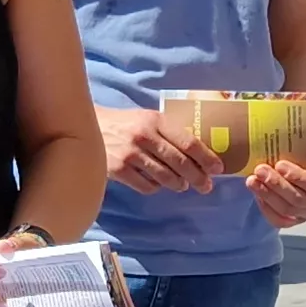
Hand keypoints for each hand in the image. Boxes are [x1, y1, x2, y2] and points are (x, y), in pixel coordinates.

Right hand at [99, 106, 220, 194]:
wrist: (88, 127)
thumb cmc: (125, 124)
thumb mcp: (148, 119)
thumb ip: (169, 132)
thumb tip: (200, 153)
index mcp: (156, 120)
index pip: (188, 142)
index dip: (206, 158)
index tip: (218, 169)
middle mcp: (144, 136)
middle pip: (180, 163)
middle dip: (198, 177)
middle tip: (206, 186)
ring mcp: (130, 154)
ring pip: (165, 177)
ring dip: (178, 184)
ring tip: (181, 185)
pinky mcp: (118, 170)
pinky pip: (147, 186)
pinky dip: (155, 187)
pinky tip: (156, 183)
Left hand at [243, 160, 305, 227]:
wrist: (302, 162)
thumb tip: (293, 116)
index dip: (299, 177)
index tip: (280, 164)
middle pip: (300, 199)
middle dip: (277, 184)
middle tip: (260, 170)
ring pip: (288, 210)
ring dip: (267, 194)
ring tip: (252, 180)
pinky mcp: (296, 219)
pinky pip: (280, 220)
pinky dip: (267, 209)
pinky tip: (257, 194)